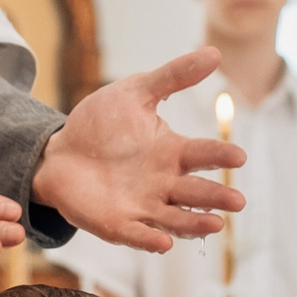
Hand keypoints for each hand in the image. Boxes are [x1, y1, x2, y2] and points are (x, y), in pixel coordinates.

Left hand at [30, 47, 245, 251]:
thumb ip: (172, 76)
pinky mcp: (119, 224)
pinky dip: (151, 240)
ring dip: (195, 223)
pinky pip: (138, 235)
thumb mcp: (134, 92)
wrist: (58, 153)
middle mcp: (164, 183)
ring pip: (176, 219)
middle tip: (238, 202)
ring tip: (216, 225)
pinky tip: (164, 243)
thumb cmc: (100, 124)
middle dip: (217, 198)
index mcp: (172, 152)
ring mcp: (143, 206)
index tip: (238, 156)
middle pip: (197, 193)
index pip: (203, 155)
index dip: (220, 156)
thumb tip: (215, 53)